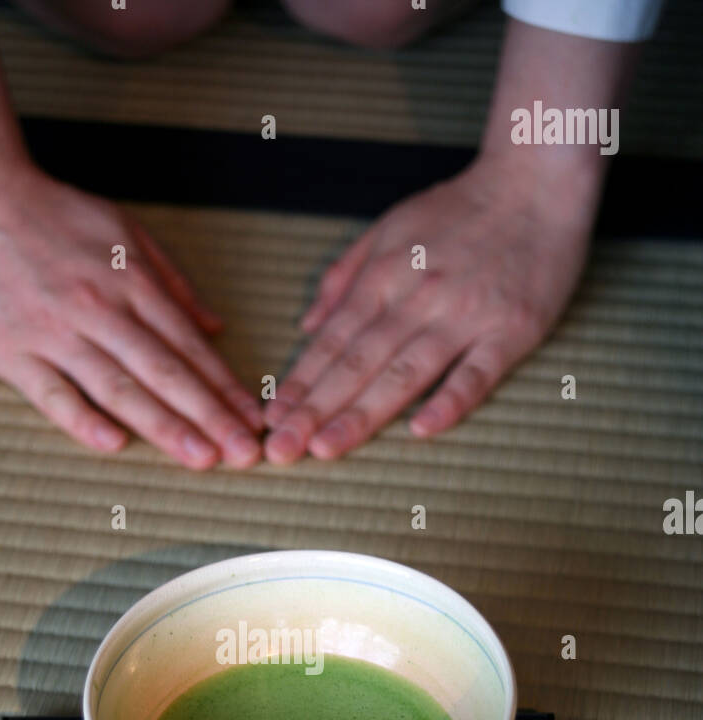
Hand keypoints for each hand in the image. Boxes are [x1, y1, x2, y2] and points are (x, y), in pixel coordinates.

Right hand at [0, 162, 262, 465]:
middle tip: (243, 454)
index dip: (224, 387)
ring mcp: (52, 331)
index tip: (253, 421)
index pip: (188, 345)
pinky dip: (81, 419)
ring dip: (163, 425)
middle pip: (163, 372)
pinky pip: (50, 392)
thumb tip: (216, 328)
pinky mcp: (9, 350)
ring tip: (200, 457)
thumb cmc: (55, 216)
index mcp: (130, 280)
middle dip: (209, 416)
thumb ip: (172, 282)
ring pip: (117, 387)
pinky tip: (113, 444)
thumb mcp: (125, 230)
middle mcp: (97, 308)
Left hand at [263, 153, 597, 461]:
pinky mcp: (512, 329)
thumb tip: (307, 326)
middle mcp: (420, 297)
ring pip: (406, 372)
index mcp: (386, 274)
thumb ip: (346, 277)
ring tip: (326, 448)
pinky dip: (451, 400)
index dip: (300, 382)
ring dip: (362, 413)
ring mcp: (466, 315)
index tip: (272, 419)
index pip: (333, 339)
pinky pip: (478, 372)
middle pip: (359, 362)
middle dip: (315, 409)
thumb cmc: (462, 208)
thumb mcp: (391, 226)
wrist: (538, 177)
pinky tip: (422, 430)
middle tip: (282, 450)